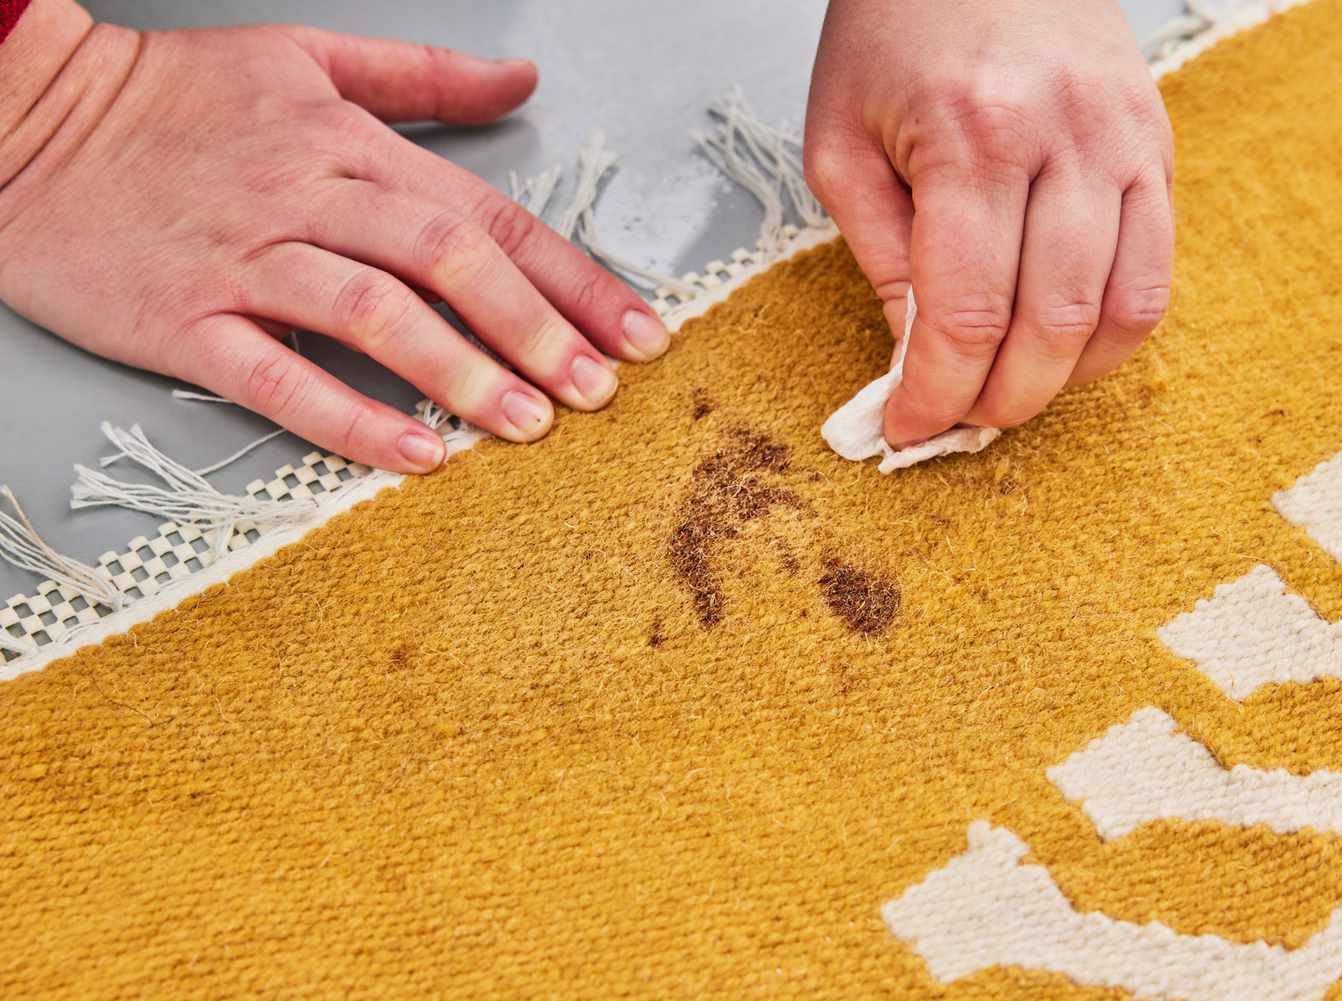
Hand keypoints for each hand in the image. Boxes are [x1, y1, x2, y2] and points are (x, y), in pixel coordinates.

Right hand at [0, 0, 671, 472]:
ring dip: (461, 373)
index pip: (486, 216)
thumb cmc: (173, 97)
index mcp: (349, 143)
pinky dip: (349, 418)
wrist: (23, 118)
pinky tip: (417, 454)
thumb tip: (521, 79)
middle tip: (598, 392)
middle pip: (445, 260)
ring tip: (529, 424)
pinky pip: (276, 374)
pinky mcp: (183, 318)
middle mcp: (308, 197)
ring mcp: (244, 258)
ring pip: (373, 314)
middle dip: (535, 330)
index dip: (571, 278)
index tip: (638, 332)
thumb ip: (423, 75)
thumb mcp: (304, 57)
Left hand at [805, 0, 1173, 445]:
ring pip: (1120, 309)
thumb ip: (882, 257)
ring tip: (1012, 390)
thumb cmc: (895, 29)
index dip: (938, 393)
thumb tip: (916, 356)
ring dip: (1065, 378)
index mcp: (971, 138)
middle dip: (1002, 399)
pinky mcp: (1156, 144)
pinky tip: (1067, 345)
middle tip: (961, 420)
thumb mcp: (842, 142)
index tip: (909, 428)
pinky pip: (1156, 269)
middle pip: (1052, 324)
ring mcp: (1124, 141)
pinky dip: (1115, 331)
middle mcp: (1063, 140)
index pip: (967, 314)